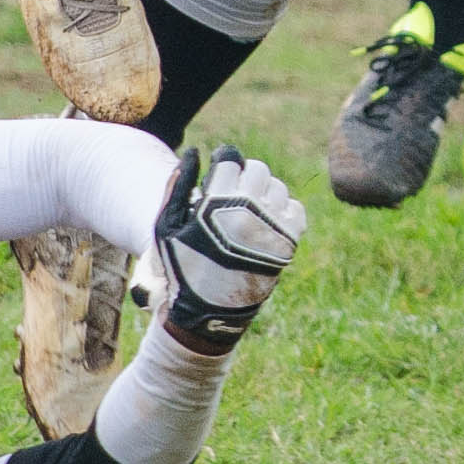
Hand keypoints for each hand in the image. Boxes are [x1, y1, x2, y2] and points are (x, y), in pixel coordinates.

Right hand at [144, 145, 304, 352]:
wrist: (208, 312)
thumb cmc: (183, 265)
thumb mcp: (167, 227)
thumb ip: (177, 186)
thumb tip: (194, 151)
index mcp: (217, 203)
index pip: (231, 158)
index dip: (224, 159)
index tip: (220, 169)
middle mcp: (249, 211)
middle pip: (257, 169)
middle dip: (243, 176)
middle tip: (232, 193)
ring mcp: (272, 226)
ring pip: (278, 187)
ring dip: (263, 192)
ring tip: (248, 208)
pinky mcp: (289, 242)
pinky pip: (295, 208)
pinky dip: (282, 210)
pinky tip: (265, 220)